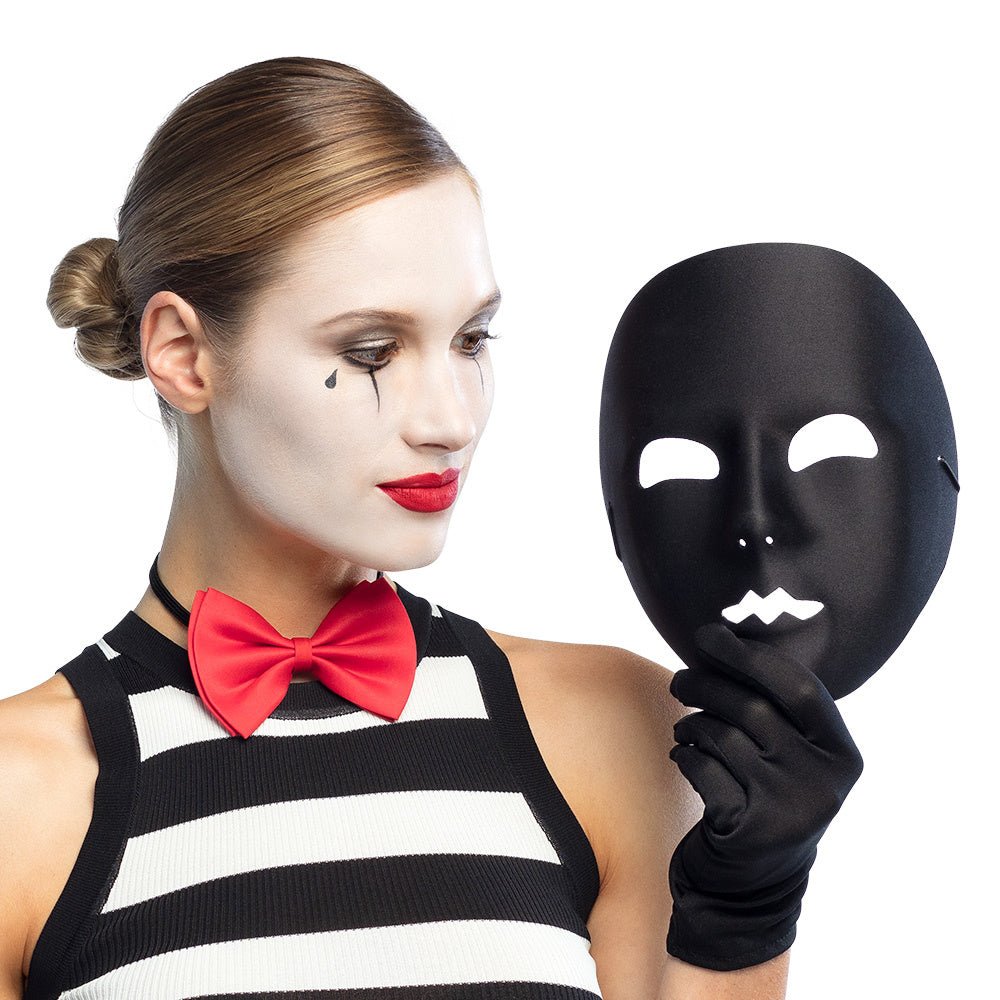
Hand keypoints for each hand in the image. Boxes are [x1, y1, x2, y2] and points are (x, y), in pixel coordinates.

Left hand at [666, 622, 863, 970]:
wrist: (754, 883)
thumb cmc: (767, 796)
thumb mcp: (790, 756)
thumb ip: (776, 707)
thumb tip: (726, 637)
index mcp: (841, 753)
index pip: (799, 686)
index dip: (749, 655)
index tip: (708, 635)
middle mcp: (825, 780)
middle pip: (752, 707)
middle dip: (706, 684)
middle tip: (679, 680)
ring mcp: (790, 808)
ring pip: (722, 736)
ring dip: (692, 725)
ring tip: (685, 729)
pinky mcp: (751, 830)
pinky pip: (703, 770)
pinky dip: (686, 757)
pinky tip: (685, 757)